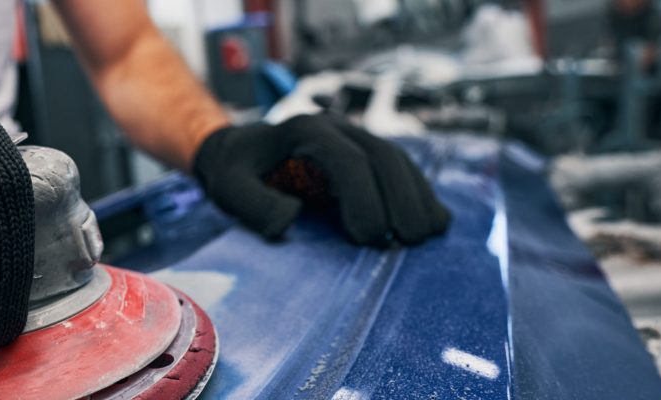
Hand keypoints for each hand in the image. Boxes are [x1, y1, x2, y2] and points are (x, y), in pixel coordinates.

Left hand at [193, 114, 449, 245]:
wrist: (238, 152)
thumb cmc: (234, 172)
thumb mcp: (228, 187)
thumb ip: (252, 204)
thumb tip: (291, 218)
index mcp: (306, 130)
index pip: (349, 161)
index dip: (365, 199)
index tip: (367, 238)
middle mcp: (337, 128)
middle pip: (384, 157)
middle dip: (402, 199)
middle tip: (407, 242)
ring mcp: (355, 138)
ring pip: (400, 160)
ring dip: (418, 197)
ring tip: (424, 236)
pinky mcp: (366, 154)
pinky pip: (403, 169)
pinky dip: (420, 194)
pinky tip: (431, 222)